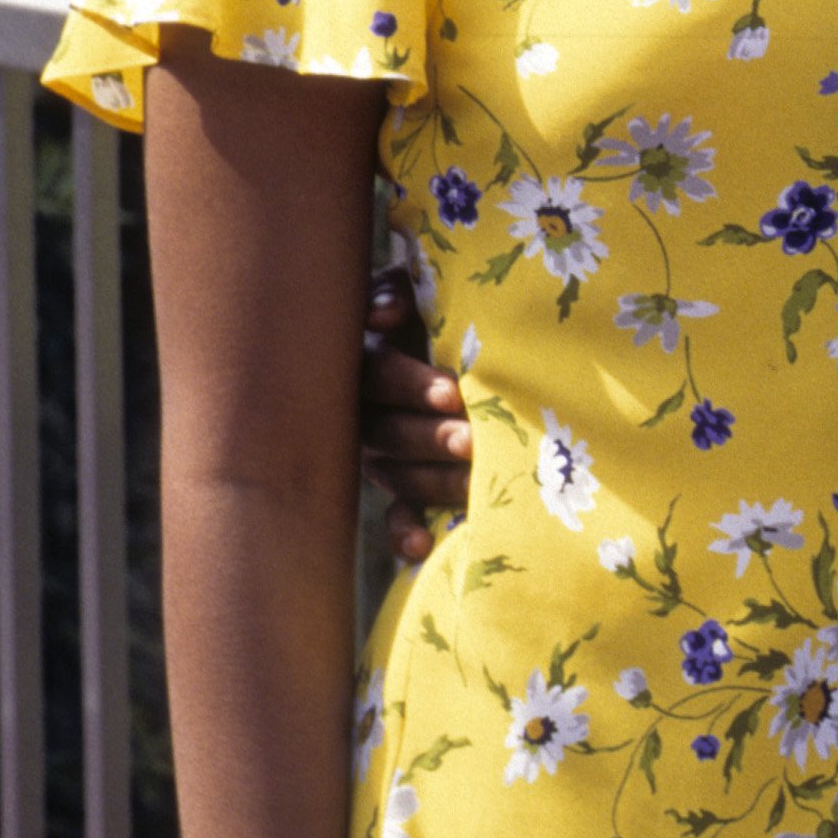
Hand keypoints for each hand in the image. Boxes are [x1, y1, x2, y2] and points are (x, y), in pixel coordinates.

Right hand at [359, 274, 473, 565]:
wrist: (446, 340)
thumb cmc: (432, 308)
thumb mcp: (417, 292)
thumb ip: (399, 290)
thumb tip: (383, 316)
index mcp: (364, 362)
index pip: (377, 375)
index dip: (410, 385)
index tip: (453, 391)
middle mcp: (363, 413)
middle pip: (388, 430)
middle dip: (431, 436)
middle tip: (471, 439)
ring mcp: (378, 454)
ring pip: (396, 473)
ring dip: (433, 478)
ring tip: (474, 478)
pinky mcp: (398, 486)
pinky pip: (395, 515)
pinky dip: (405, 532)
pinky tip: (424, 547)